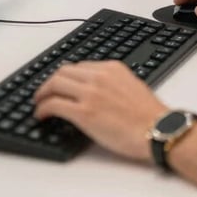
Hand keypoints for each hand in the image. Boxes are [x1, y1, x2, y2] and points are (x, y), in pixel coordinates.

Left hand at [34, 61, 166, 160]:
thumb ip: (112, 82)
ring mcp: (90, 93)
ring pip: (55, 83)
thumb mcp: (131, 85)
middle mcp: (99, 76)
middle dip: (50, 82)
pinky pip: (54, 104)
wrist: (157, 130)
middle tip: (43, 92)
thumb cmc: (149, 115)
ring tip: (39, 103)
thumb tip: (96, 91)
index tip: (60, 84)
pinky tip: (42, 114)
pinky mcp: (84, 112)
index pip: (79, 66)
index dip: (66, 76)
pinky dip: (43, 108)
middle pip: (63, 71)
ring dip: (43, 93)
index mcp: (111, 68)